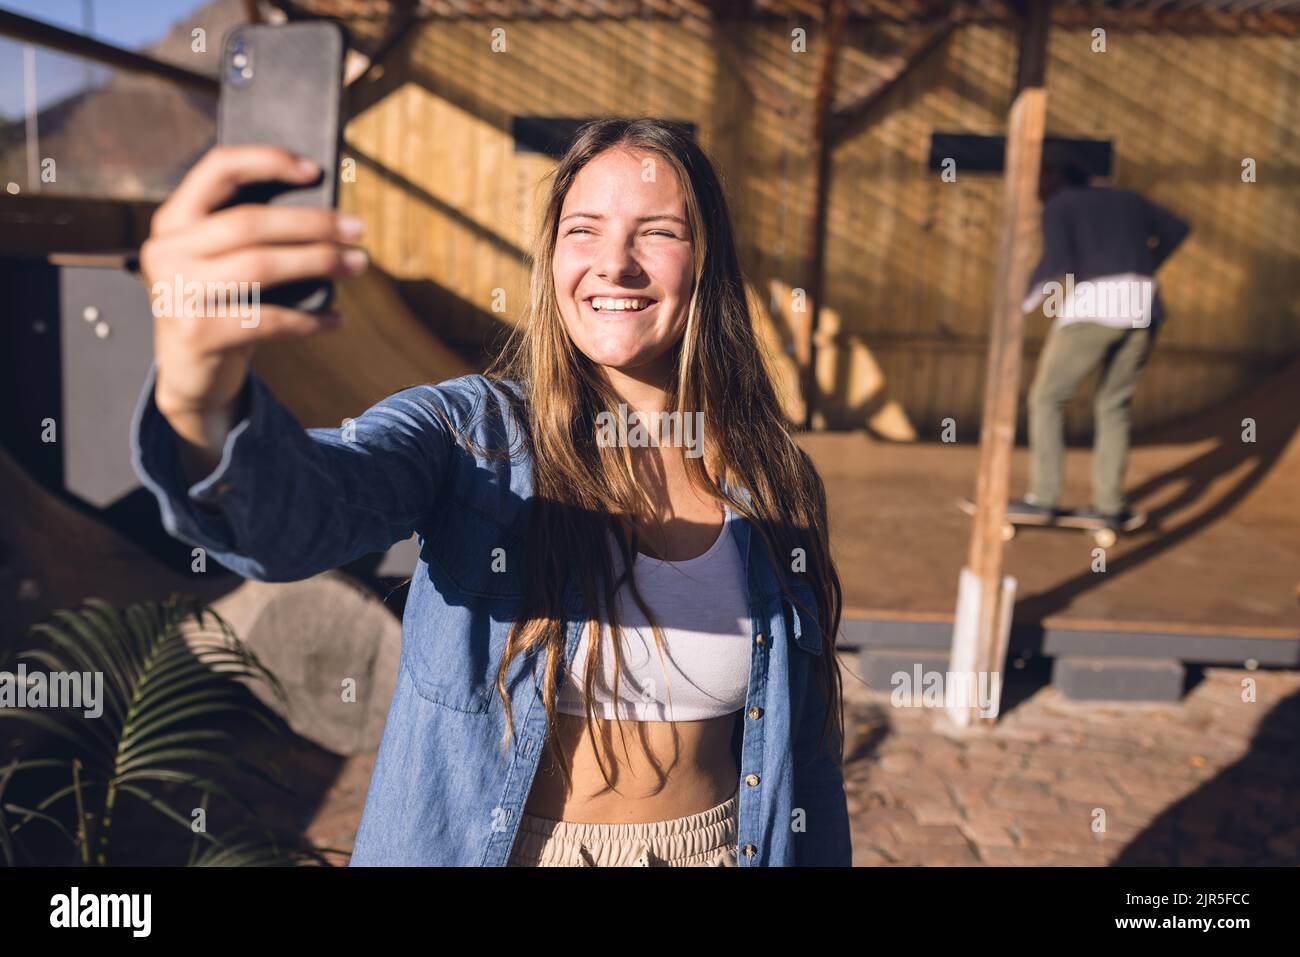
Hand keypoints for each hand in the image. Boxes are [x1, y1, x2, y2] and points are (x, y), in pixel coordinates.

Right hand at [139, 143, 366, 430]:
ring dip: (319, 262)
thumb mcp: (225, 264)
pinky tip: (336, 319)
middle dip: (312, 223)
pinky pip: (267, 320)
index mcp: (174, 220)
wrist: (190, 375)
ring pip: (260, 266)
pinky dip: (309, 320)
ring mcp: (176, 292)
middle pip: (249, 223)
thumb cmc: (222, 307)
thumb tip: (328, 218)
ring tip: (357, 264)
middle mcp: (167, 250)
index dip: (266, 161)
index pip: (217, 169)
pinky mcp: (196, 333)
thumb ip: (252, 236)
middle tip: (358, 229)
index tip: (314, 170)